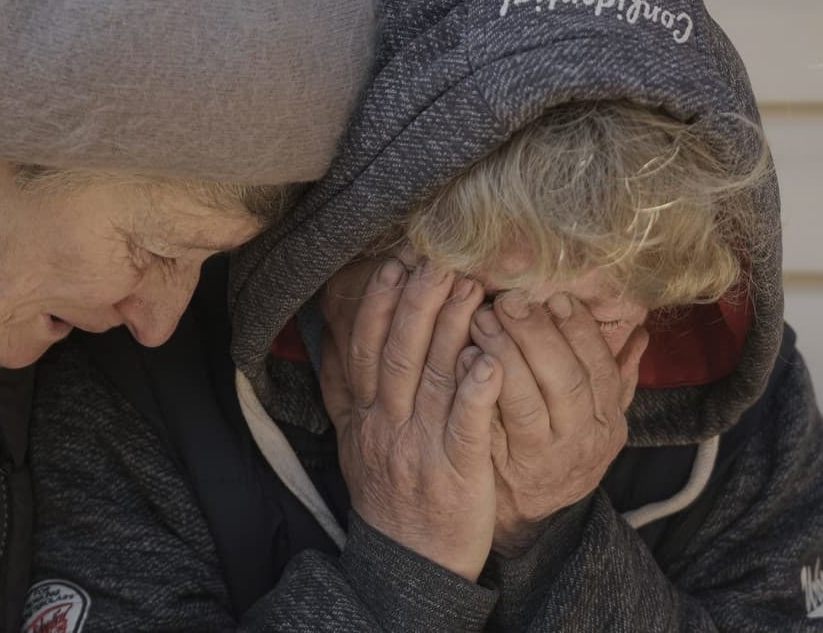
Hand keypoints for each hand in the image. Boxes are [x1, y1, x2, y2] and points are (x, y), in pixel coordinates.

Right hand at [320, 258, 497, 579]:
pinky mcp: (456, 473)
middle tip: (437, 260)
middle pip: (398, 354)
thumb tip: (331, 338)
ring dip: (451, 331)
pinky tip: (490, 358)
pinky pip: (465, 427)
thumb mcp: (354, 440)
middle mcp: (387, 427)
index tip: (394, 264)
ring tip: (472, 289)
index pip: (366, 349)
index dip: (378, 305)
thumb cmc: (390, 492)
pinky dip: (476, 391)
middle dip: (416, 303)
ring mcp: (420, 449)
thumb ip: (345, 389)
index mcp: (365, 416)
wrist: (408, 563)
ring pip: (432, 380)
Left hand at [468, 292, 648, 556]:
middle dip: (538, 336)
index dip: (580, 332)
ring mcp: (541, 457)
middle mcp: (581, 440)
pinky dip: (477, 388)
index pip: (601, 369)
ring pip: (528, 403)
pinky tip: (461, 357)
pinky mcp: (503, 468)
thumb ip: (615, 376)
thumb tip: (639, 330)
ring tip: (481, 318)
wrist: (528, 514)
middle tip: (510, 300)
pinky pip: (492, 425)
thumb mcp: (596, 418)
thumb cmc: (559, 449)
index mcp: (607, 421)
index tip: (557, 297)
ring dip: (504, 355)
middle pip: (566, 382)